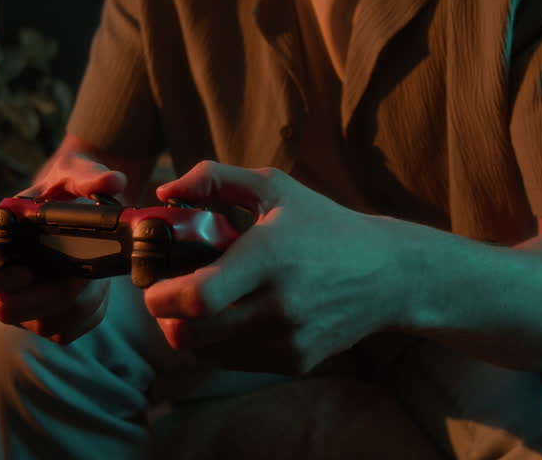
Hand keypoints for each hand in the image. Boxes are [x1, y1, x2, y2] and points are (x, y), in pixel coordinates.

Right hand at [0, 151, 126, 343]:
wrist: (80, 214)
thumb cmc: (63, 190)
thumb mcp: (72, 173)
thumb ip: (87, 175)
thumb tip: (114, 182)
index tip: (25, 269)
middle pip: (5, 310)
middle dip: (50, 296)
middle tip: (80, 276)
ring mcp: (20, 303)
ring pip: (43, 325)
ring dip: (78, 303)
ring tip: (95, 275)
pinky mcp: (45, 319)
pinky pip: (65, 331)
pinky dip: (90, 313)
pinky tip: (97, 289)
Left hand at [144, 161, 413, 373]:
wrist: (388, 275)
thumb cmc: (325, 226)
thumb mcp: (275, 189)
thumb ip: (215, 180)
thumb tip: (165, 194)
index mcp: (271, 256)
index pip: (199, 297)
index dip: (161, 298)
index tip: (152, 286)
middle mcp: (279, 305)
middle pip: (192, 335)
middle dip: (167, 318)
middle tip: (168, 297)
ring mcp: (289, 340)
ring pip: (207, 353)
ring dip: (193, 331)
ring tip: (205, 303)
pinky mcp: (295, 361)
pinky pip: (234, 361)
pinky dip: (221, 344)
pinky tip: (235, 316)